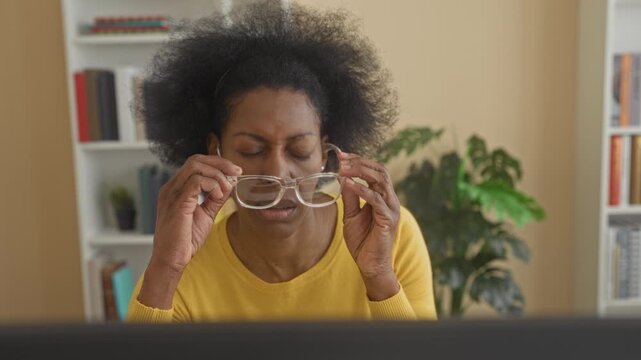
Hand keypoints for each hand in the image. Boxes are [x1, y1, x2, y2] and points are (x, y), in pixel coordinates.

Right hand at [150, 154, 241, 274]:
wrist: (172, 260)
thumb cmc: (185, 240)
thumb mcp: (206, 214)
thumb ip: (215, 199)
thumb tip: (229, 184)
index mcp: (177, 188)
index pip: (196, 162)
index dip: (217, 163)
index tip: (235, 171)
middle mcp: (172, 187)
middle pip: (196, 160)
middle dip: (220, 163)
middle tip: (236, 172)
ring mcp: (172, 194)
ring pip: (196, 167)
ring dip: (217, 175)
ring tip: (224, 190)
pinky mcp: (177, 203)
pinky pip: (196, 182)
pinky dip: (211, 185)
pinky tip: (217, 196)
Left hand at [339, 152, 400, 299]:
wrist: (370, 265)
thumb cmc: (362, 241)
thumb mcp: (351, 215)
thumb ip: (350, 197)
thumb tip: (343, 178)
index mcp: (382, 197)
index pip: (375, 171)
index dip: (359, 161)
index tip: (341, 156)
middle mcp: (390, 200)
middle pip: (380, 171)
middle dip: (360, 163)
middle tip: (342, 159)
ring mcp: (391, 209)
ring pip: (381, 181)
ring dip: (361, 172)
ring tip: (344, 169)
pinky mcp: (388, 220)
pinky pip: (376, 200)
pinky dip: (361, 190)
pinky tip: (347, 184)